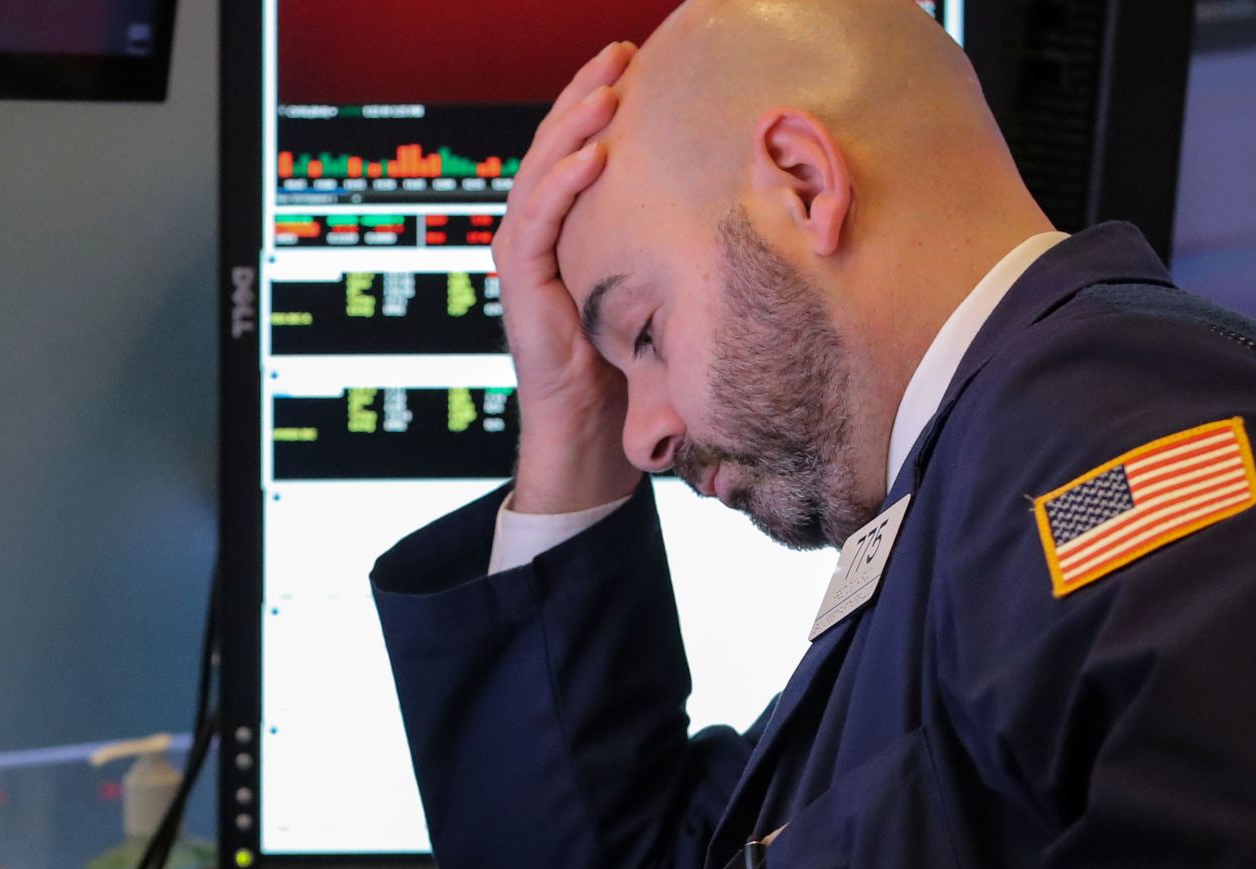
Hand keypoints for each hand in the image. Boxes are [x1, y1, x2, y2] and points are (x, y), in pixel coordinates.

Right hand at [494, 41, 642, 513]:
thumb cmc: (627, 364)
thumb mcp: (657, 289)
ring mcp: (527, 253)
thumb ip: (672, 247)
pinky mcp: (521, 282)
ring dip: (573, 128)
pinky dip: (562, 185)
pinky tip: (592, 156)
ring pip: (541, 173)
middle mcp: (542, 231)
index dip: (600, 102)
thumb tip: (734, 205)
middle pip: (555, 145)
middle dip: (586, 94)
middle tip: (619, 53)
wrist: (591, 429)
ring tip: (607, 93)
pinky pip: (538, 221)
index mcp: (570, 226)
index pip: (579, 148)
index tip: (633, 62)